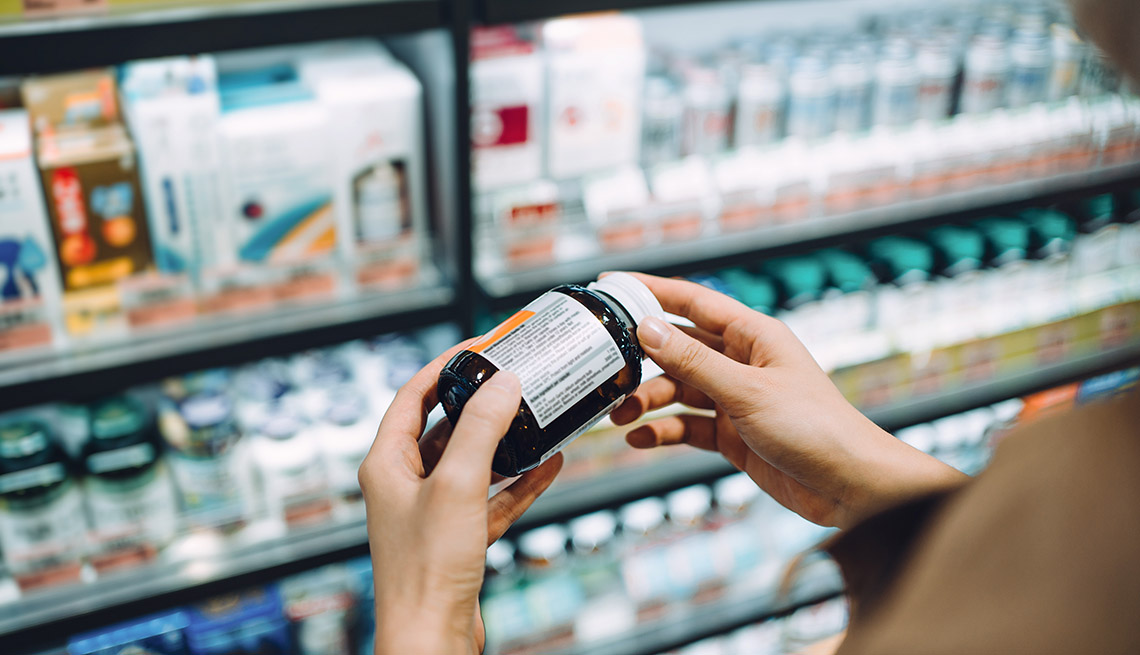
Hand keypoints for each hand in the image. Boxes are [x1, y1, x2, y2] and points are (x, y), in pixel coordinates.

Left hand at [359, 342, 562, 654]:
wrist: (432, 638)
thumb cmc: (425, 568)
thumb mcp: (458, 484)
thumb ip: (481, 430)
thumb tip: (503, 384)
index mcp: (386, 464)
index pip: (411, 398)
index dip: (442, 369)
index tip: (476, 350)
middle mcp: (404, 485)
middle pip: (444, 428)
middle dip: (480, 404)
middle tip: (513, 380)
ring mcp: (432, 513)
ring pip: (472, 463)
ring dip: (505, 442)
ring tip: (537, 416)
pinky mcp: (458, 539)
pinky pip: (492, 498)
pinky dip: (519, 482)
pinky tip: (550, 463)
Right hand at [610, 273, 965, 529]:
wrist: (850, 486)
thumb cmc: (816, 428)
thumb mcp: (746, 391)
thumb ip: (693, 362)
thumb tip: (647, 329)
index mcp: (754, 336)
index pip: (693, 302)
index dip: (652, 292)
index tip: (612, 286)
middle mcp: (743, 362)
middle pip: (679, 350)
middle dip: (642, 360)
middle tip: (606, 370)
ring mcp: (736, 399)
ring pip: (679, 390)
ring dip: (649, 401)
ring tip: (621, 415)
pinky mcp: (733, 435)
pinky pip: (687, 426)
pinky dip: (664, 431)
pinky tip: (642, 438)